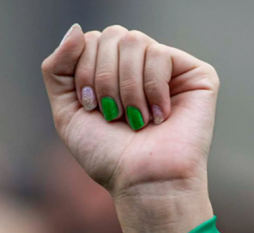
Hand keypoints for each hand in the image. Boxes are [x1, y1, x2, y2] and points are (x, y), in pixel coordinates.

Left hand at [41, 24, 218, 206]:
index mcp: (113, 72)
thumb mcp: (67, 112)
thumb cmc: (108, 156)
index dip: (84, 71)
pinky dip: (151, 89)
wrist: (142, 182)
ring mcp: (170, 69)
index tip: (91, 108)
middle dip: (103, 78)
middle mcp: (141, 66)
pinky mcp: (196, 75)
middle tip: (114, 115)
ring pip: (134, 41)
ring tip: (137, 121)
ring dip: (126, 88)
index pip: (90, 40)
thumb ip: (57, 68)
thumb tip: (76, 28)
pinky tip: (159, 117)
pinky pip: (160, 54)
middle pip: (111, 35)